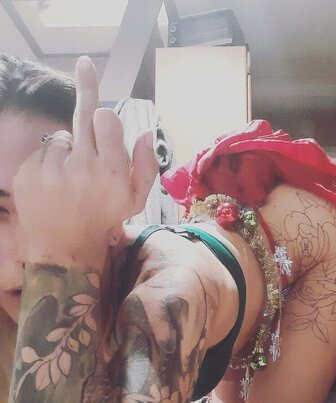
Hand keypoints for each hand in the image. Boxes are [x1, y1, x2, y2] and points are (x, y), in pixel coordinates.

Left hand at [13, 56, 157, 267]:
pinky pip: (42, 152)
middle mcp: (83, 167)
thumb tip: (145, 132)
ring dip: (68, 150)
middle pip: (85, 114)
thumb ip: (146, 166)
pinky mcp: (29, 174)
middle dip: (87, 88)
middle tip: (85, 64)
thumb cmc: (103, 219)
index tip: (96, 86)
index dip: (106, 115)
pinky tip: (54, 182)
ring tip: (71, 176)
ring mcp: (53, 170)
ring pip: (62, 137)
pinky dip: (49, 162)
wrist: (65, 246)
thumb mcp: (135, 200)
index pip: (107, 119)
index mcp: (112, 171)